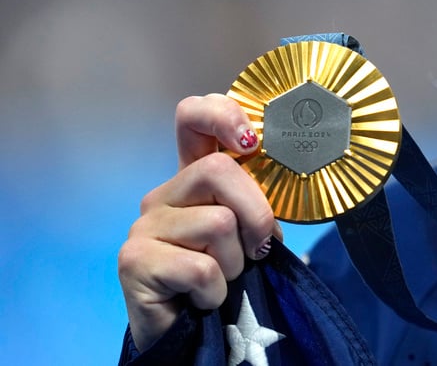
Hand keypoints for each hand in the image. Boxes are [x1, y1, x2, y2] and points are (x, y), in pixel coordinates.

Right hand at [117, 94, 280, 351]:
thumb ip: (259, 201)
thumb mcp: (249, 232)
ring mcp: (145, 225)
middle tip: (258, 248)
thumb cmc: (225, 278)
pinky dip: (216, 290)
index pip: (193, 116)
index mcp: (193, 178)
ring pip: (218, 222)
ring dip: (236, 261)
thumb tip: (289, 181)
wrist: (189, 336)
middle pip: (219, 170)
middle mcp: (165, 194)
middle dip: (256, 214)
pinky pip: (201, 267)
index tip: (251, 141)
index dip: (222, 114)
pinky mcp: (134, 260)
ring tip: (222, 279)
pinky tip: (203, 298)